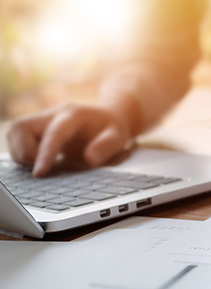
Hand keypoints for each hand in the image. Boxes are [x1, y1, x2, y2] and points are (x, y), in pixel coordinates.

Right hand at [7, 103, 132, 176]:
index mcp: (73, 115)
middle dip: (25, 152)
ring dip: (20, 153)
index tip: (39, 173)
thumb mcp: (118, 137)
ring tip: (42, 165)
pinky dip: (22, 154)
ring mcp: (42, 120)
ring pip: (14, 132)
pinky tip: (38, 162)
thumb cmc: (111, 128)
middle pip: (21, 127)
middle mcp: (53, 114)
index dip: (44, 153)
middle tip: (42, 168)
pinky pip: (17, 139)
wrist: (106, 116)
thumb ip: (106, 147)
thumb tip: (89, 160)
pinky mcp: (36, 128)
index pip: (54, 133)